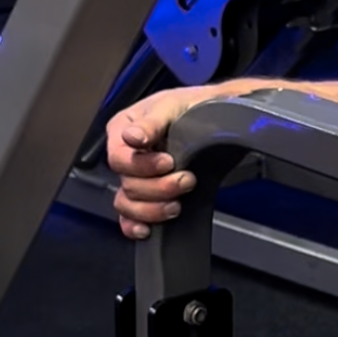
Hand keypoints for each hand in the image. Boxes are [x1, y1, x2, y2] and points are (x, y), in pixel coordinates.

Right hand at [107, 86, 206, 237]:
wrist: (218, 120)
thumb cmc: (194, 108)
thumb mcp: (173, 106)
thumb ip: (152, 121)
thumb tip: (132, 137)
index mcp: (122, 129)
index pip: (119, 158)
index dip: (143, 166)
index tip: (169, 162)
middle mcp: (125, 155)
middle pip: (127, 184)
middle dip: (158, 188)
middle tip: (187, 179)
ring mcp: (135, 178)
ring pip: (128, 204)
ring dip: (152, 209)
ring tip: (177, 205)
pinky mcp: (146, 196)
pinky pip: (129, 217)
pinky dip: (135, 226)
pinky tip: (147, 230)